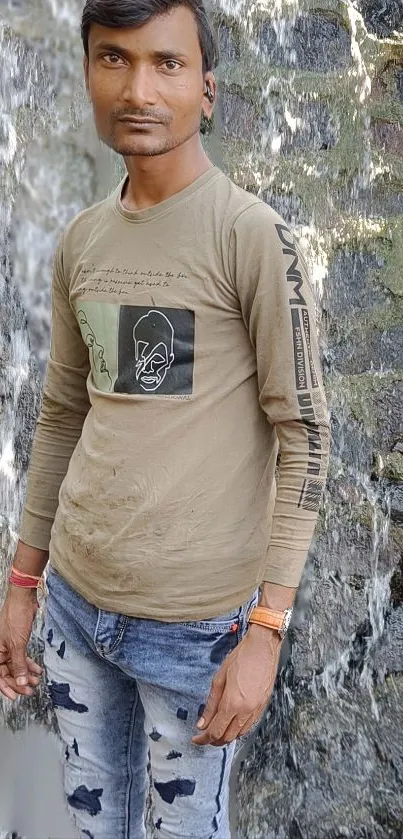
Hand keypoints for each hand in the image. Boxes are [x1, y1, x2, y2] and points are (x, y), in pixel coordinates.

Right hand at [0, 587, 42, 700]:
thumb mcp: (17, 644)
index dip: (6, 687)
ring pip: (16, 666)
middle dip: (19, 682)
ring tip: (36, 681)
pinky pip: (21, 657)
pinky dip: (28, 664)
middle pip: (7, 672)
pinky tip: (37, 670)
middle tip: (30, 690)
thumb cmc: (15, 617)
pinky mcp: (17, 642)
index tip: (16, 696)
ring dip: (25, 674)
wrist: (23, 599)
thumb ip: (19, 664)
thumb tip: (20, 682)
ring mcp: (8, 647)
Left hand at [192, 624, 281, 746]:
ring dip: (227, 736)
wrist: (262, 648)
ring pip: (239, 734)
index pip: (215, 731)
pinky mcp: (263, 706)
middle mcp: (246, 711)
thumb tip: (202, 723)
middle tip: (204, 736)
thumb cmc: (240, 658)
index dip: (203, 739)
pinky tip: (232, 722)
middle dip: (214, 740)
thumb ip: (210, 704)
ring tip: (217, 729)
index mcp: (232, 704)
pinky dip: (238, 729)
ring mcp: (256, 710)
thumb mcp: (219, 679)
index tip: (196, 739)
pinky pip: (249, 726)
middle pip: (228, 737)